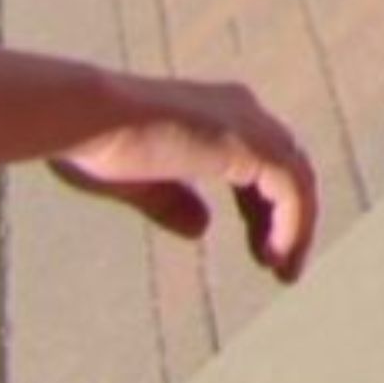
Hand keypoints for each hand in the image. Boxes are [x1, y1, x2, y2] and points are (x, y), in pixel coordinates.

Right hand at [49, 75, 317, 283]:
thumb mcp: (143, 182)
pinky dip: (292, 222)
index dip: (265, 209)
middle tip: (278, 265)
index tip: (262, 250)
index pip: (264, 163)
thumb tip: (202, 228)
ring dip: (297, 225)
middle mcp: (242, 112)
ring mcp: (248, 124)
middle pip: (287, 168)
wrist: (85, 119)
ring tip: (284, 270)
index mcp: (219, 116)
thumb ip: (175, 202)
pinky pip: (290, 187)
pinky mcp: (247, 143)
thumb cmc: (101, 144)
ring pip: (297, 177)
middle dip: (287, 218)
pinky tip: (274, 256)